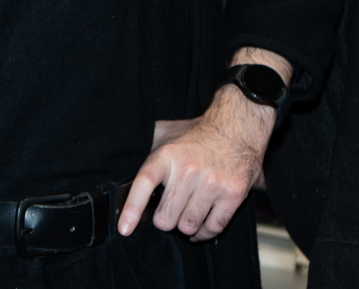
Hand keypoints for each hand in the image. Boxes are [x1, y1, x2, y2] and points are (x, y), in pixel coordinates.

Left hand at [117, 48, 289, 241]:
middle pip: (165, 218)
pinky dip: (205, 232)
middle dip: (165, 219)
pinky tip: (202, 224)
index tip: (125, 228)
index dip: (132, 209)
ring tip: (187, 213)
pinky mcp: (233, 195)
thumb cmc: (198, 134)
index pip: (144, 183)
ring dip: (186, 225)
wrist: (238, 127)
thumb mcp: (167, 134)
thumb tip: (120, 156)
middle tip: (170, 210)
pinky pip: (213, 228)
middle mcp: (189, 170)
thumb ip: (145, 147)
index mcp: (168, 155)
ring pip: (188, 226)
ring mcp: (212, 184)